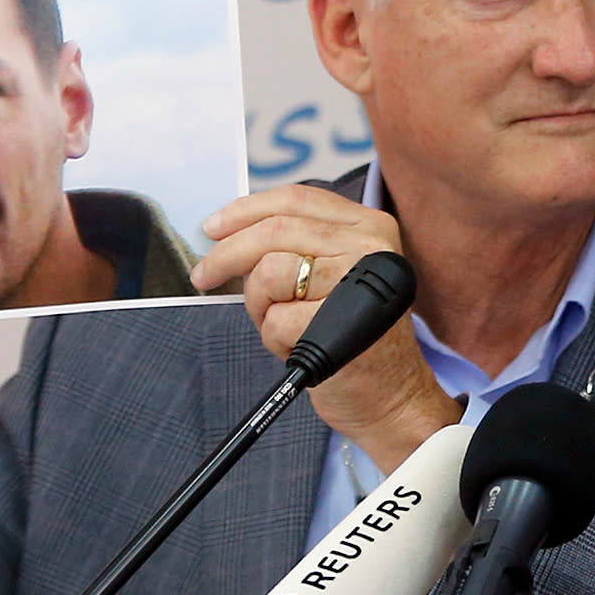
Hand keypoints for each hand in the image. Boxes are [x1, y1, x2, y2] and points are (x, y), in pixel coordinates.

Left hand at [195, 185, 461, 466]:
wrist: (390, 395)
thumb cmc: (353, 336)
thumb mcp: (335, 276)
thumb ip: (297, 246)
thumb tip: (228, 232)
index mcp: (370, 227)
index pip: (296, 199)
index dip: (246, 210)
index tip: (214, 227)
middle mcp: (370, 246)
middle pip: (275, 231)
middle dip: (227, 255)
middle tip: (204, 275)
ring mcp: (356, 283)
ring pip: (269, 273)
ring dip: (259, 304)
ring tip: (278, 323)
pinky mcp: (338, 324)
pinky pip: (274, 320)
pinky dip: (273, 339)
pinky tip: (295, 347)